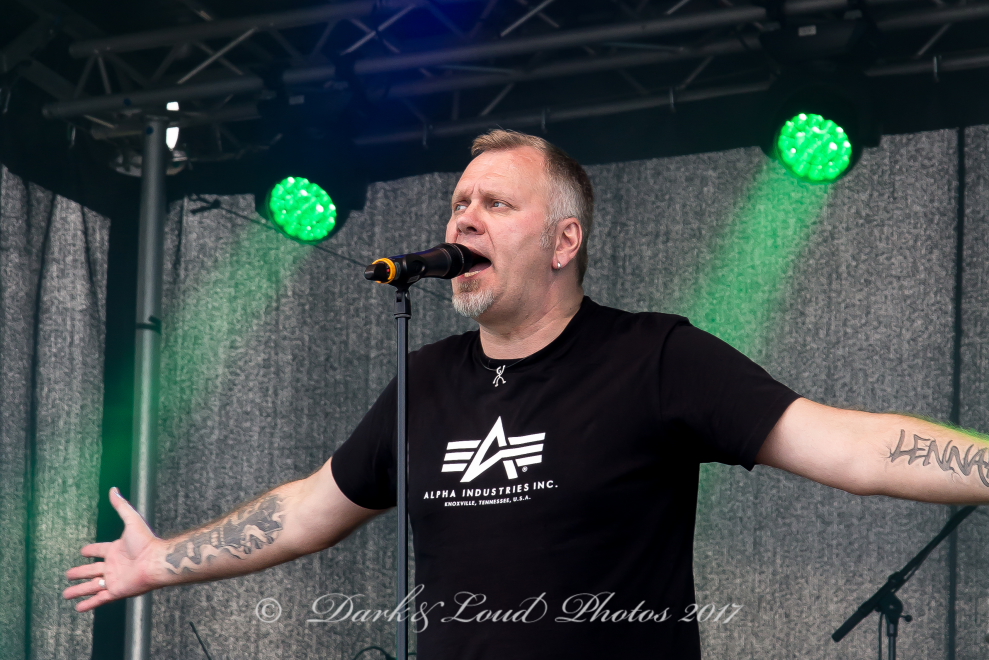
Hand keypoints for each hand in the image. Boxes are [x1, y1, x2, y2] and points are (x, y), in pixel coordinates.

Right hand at [63, 487, 161, 611]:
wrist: (156, 562)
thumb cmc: (146, 542)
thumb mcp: (132, 520)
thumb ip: (121, 506)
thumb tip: (114, 489)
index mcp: (116, 550)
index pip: (100, 550)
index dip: (91, 550)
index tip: (83, 551)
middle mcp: (114, 566)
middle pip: (92, 570)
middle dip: (80, 572)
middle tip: (68, 574)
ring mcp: (114, 580)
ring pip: (91, 586)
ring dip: (79, 590)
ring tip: (66, 594)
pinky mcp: (116, 592)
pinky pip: (99, 599)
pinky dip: (88, 604)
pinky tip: (78, 608)